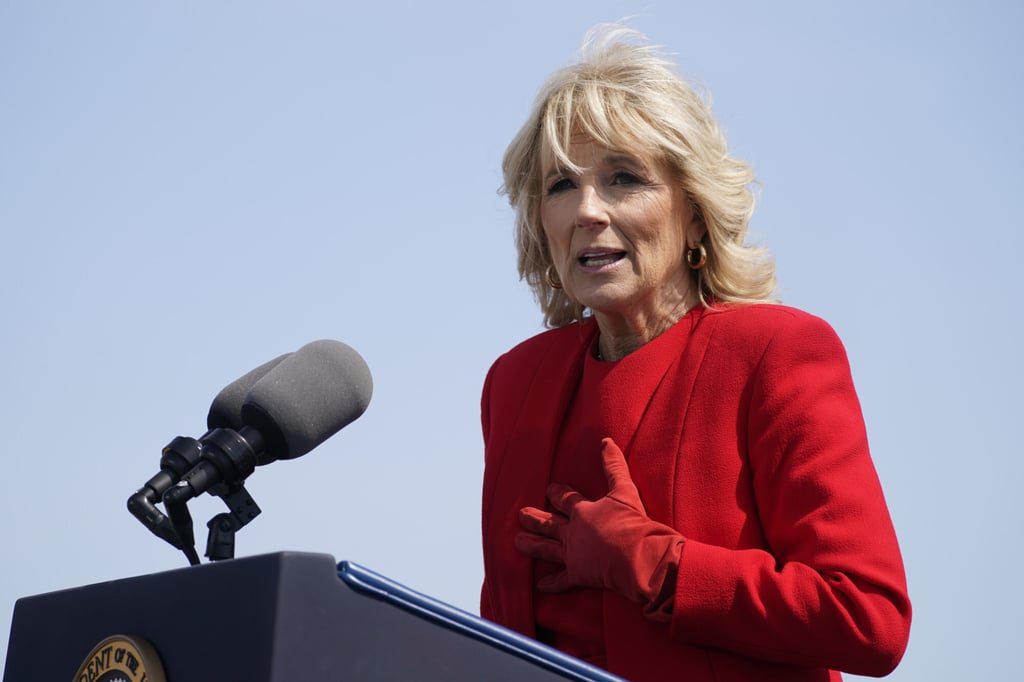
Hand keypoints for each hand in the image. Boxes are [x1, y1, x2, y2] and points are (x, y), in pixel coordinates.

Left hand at [515, 438, 683, 605]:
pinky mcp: (579, 575)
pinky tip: (540, 586)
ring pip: (547, 548)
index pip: (566, 499)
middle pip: (549, 523)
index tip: (549, 489)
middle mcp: (573, 532)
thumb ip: (614, 466)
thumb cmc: (631, 522)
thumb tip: (606, 441)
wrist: (637, 556)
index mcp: (583, 511)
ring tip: (517, 542)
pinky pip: (562, 580)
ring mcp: (573, 554)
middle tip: (521, 514)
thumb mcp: (624, 489)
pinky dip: (552, 583)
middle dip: (535, 518)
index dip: (556, 493)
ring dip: (532, 545)